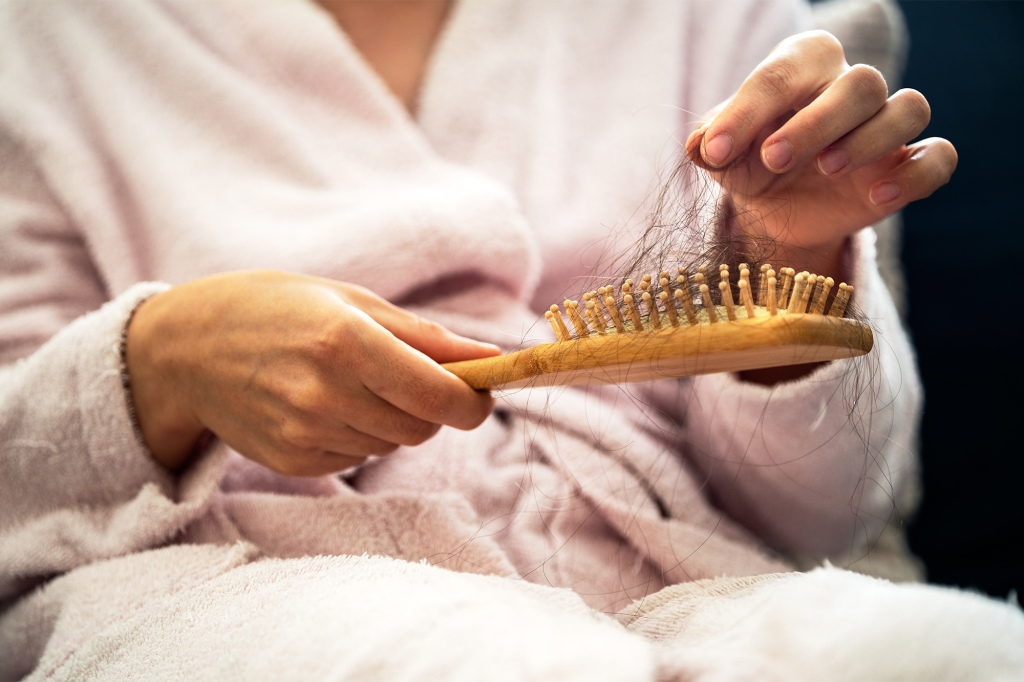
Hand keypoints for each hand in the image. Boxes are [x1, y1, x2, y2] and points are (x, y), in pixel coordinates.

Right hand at [125, 270, 498, 475]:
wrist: (184, 348)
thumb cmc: (274, 308)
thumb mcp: (349, 301)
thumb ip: (425, 336)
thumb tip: (490, 359)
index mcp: (346, 341)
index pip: (440, 396)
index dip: (474, 402)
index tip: (480, 393)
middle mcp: (326, 393)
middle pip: (423, 427)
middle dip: (432, 406)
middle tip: (406, 375)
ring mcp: (305, 433)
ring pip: (392, 445)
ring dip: (392, 419)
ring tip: (351, 382)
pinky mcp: (292, 460)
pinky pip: (357, 457)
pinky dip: (358, 435)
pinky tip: (323, 404)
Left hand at [685, 30, 956, 277]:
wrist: (774, 210)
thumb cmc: (748, 163)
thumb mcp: (721, 155)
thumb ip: (709, 143)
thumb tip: (699, 144)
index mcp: (804, 67)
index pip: (784, 73)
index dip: (747, 111)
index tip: (714, 151)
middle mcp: (852, 88)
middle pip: (861, 82)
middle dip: (815, 122)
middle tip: (773, 158)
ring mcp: (886, 126)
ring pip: (909, 108)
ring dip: (870, 138)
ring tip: (826, 169)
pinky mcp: (907, 166)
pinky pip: (938, 157)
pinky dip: (916, 173)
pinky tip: (878, 197)